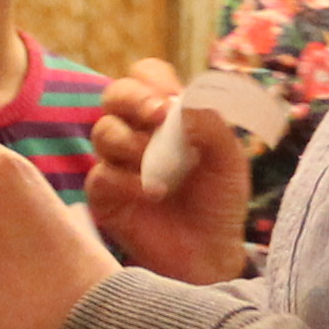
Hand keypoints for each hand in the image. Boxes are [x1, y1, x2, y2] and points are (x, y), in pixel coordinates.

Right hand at [84, 59, 251, 282]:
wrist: (210, 253)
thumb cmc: (219, 201)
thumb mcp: (228, 159)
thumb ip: (210, 125)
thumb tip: (181, 103)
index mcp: (166, 116)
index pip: (147, 75)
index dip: (154, 80)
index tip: (172, 99)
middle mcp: (136, 131)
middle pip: (115, 93)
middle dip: (133, 98)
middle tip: (158, 117)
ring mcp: (116, 161)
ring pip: (103, 131)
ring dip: (133, 143)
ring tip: (162, 172)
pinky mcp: (103, 194)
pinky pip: (101, 174)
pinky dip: (127, 181)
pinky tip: (153, 194)